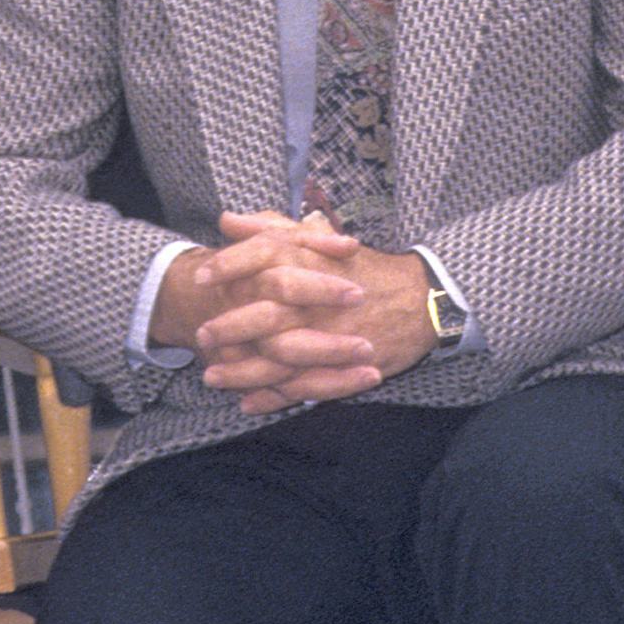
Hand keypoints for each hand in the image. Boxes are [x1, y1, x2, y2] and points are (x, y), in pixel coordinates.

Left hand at [156, 212, 434, 415]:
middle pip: (267, 313)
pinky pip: (304, 386)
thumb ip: (270, 229)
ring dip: (243, 371)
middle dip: (230, 327)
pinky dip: (274, 398)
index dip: (229, 264)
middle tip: (200, 336)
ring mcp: (333, 335)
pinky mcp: (345, 366)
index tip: (200, 276)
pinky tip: (247, 403)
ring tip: (211, 377)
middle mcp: (319, 299)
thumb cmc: (363, 267)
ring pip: (281, 357)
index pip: (264, 255)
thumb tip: (226, 220)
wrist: (423, 298)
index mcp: (311, 261)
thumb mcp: (317, 240)